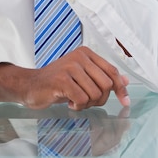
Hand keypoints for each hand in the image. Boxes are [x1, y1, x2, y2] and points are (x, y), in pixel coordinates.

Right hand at [0, 46, 129, 110]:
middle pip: (106, 85)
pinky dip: (78, 106)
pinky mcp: (62, 79)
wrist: (31, 85)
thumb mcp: (82, 76)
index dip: (121, 88)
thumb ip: (102, 77)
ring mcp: (70, 67)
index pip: (112, 71)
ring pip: (95, 94)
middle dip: (100, 99)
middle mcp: (79, 56)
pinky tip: (70, 102)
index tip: (125, 101)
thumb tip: (126, 81)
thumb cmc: (58, 82)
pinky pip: (82, 99)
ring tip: (76, 99)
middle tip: (87, 100)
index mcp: (86, 53)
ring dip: (87, 104)